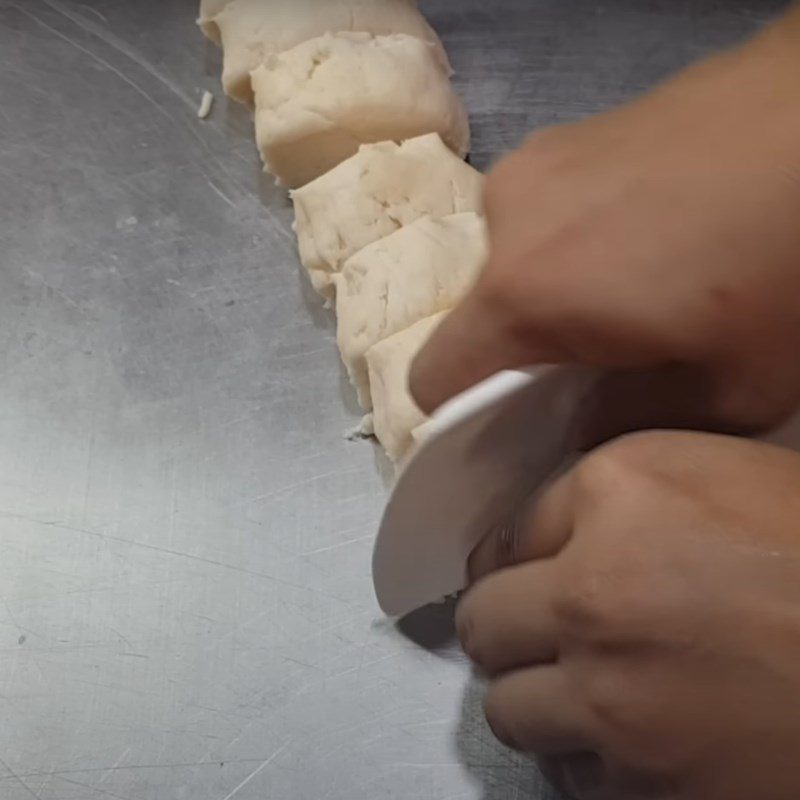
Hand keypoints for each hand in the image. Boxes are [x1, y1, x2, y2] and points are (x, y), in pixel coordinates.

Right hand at [411, 8, 799, 440]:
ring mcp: (534, 162)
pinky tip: (657, 238)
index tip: (522, 432)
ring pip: (513, 266)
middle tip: (612, 363)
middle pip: (481, 322)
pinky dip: (578, 245)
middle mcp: (504, 219)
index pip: (434, 381)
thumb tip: (581, 425)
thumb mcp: (732, 388)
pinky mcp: (569, 132)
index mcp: (524, 291)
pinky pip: (544, 218)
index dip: (466, 422)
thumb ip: (629, 423)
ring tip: (645, 290)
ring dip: (556, 295)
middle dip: (530, 354)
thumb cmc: (791, 258)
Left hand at [456, 431, 799, 799]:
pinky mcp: (648, 789)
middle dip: (507, 624)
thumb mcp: (721, 476)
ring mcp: (614, 700)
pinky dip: (591, 759)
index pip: (507, 531)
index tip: (525, 570)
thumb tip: (551, 533)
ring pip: (510, 710)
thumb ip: (621, 496)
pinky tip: (635, 741)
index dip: (516, 554)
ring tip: (585, 689)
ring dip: (538, 697)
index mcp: (619, 493)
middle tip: (538, 629)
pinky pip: (573, 778)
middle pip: (485, 620)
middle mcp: (593, 592)